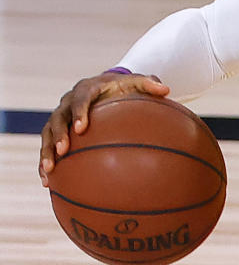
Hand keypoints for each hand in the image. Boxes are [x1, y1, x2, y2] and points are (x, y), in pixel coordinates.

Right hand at [38, 71, 169, 185]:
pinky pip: (47, 147)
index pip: (79, 100)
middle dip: (58, 135)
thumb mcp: (137, 82)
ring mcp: (60, 116)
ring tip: (49, 170)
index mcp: (86, 89)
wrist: (106, 86)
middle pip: (57, 118)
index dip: (79, 114)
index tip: (81, 128)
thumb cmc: (124, 86)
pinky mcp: (57, 130)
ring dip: (46, 151)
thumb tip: (167, 89)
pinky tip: (47, 182)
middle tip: (62, 151)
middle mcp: (67, 102)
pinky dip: (45, 163)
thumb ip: (149, 84)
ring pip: (47, 134)